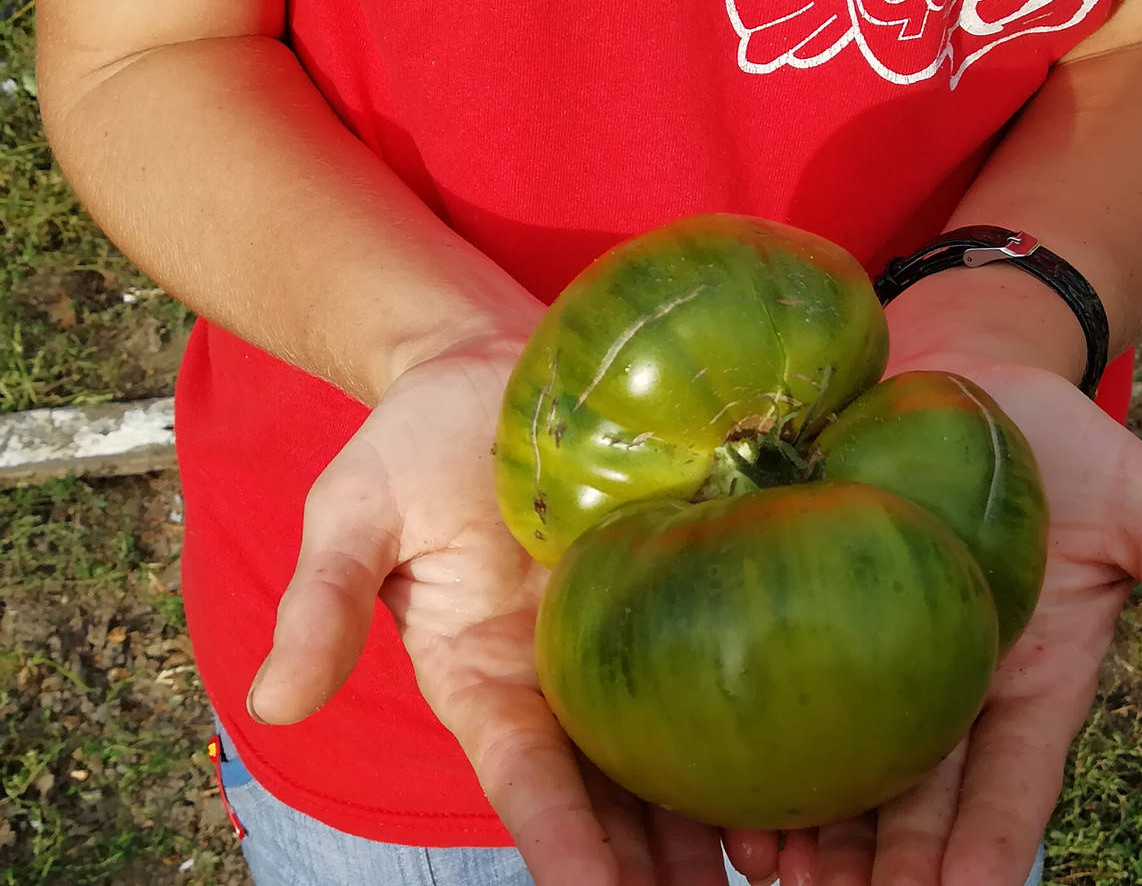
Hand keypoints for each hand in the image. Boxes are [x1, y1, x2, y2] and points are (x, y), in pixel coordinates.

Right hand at [243, 339, 786, 884]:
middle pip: (612, 793)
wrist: (491, 369)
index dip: (563, 844)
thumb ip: (323, 605)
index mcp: (479, 678)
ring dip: (715, 818)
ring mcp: (621, 636)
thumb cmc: (412, 441)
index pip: (523, 779)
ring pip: (671, 750)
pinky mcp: (672, 583)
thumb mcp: (352, 512)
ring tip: (780, 866)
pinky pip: (714, 662)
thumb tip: (272, 703)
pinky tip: (805, 768)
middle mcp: (556, 678)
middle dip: (654, 865)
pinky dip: (752, 724)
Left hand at [760, 350, 1141, 885]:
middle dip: (886, 869)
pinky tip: (733, 796)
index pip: (1011, 790)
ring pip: (851, 767)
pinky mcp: (815, 607)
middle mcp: (952, 686)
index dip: (985, 851)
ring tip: (778, 880)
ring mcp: (881, 652)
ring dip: (819, 832)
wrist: (959, 370)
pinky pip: (790, 690)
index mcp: (1035, 682)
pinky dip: (766, 748)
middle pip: (919, 801)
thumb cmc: (1061, 442)